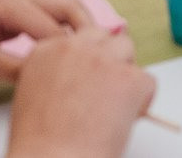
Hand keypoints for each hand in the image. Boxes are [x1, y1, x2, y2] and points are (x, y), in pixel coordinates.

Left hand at [0, 0, 95, 85]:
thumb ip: (18, 71)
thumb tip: (53, 80)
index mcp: (7, 0)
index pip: (57, 28)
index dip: (76, 52)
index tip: (93, 74)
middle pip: (66, 2)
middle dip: (88, 28)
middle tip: (106, 58)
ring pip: (57, 0)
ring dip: (74, 23)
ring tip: (88, 55)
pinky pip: (41, 6)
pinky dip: (57, 23)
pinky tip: (60, 48)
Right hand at [6, 30, 155, 157]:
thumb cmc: (41, 144)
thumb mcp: (34, 98)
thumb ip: (56, 79)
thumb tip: (82, 83)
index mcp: (45, 52)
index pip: (76, 40)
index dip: (87, 61)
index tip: (90, 78)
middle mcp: (73, 48)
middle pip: (104, 37)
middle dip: (110, 58)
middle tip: (110, 88)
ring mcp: (102, 60)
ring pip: (127, 49)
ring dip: (126, 72)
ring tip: (120, 103)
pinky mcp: (127, 79)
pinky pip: (147, 80)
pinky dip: (144, 99)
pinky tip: (129, 118)